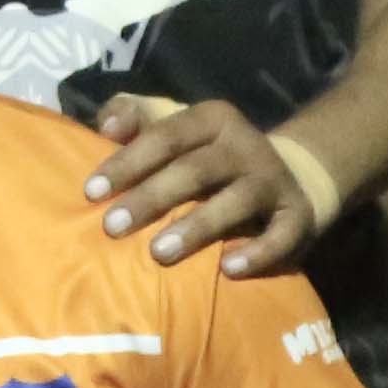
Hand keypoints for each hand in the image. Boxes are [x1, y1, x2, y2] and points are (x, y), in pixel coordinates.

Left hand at [87, 94, 317, 273]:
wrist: (291, 178)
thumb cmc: (210, 158)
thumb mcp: (176, 128)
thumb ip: (136, 118)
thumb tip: (104, 126)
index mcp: (212, 119)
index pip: (165, 136)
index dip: (128, 161)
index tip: (91, 192)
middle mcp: (245, 145)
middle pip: (195, 169)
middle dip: (152, 197)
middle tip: (112, 227)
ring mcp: (273, 181)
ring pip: (235, 201)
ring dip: (197, 226)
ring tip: (159, 253)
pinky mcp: (296, 217)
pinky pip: (280, 235)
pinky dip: (257, 253)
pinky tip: (228, 269)